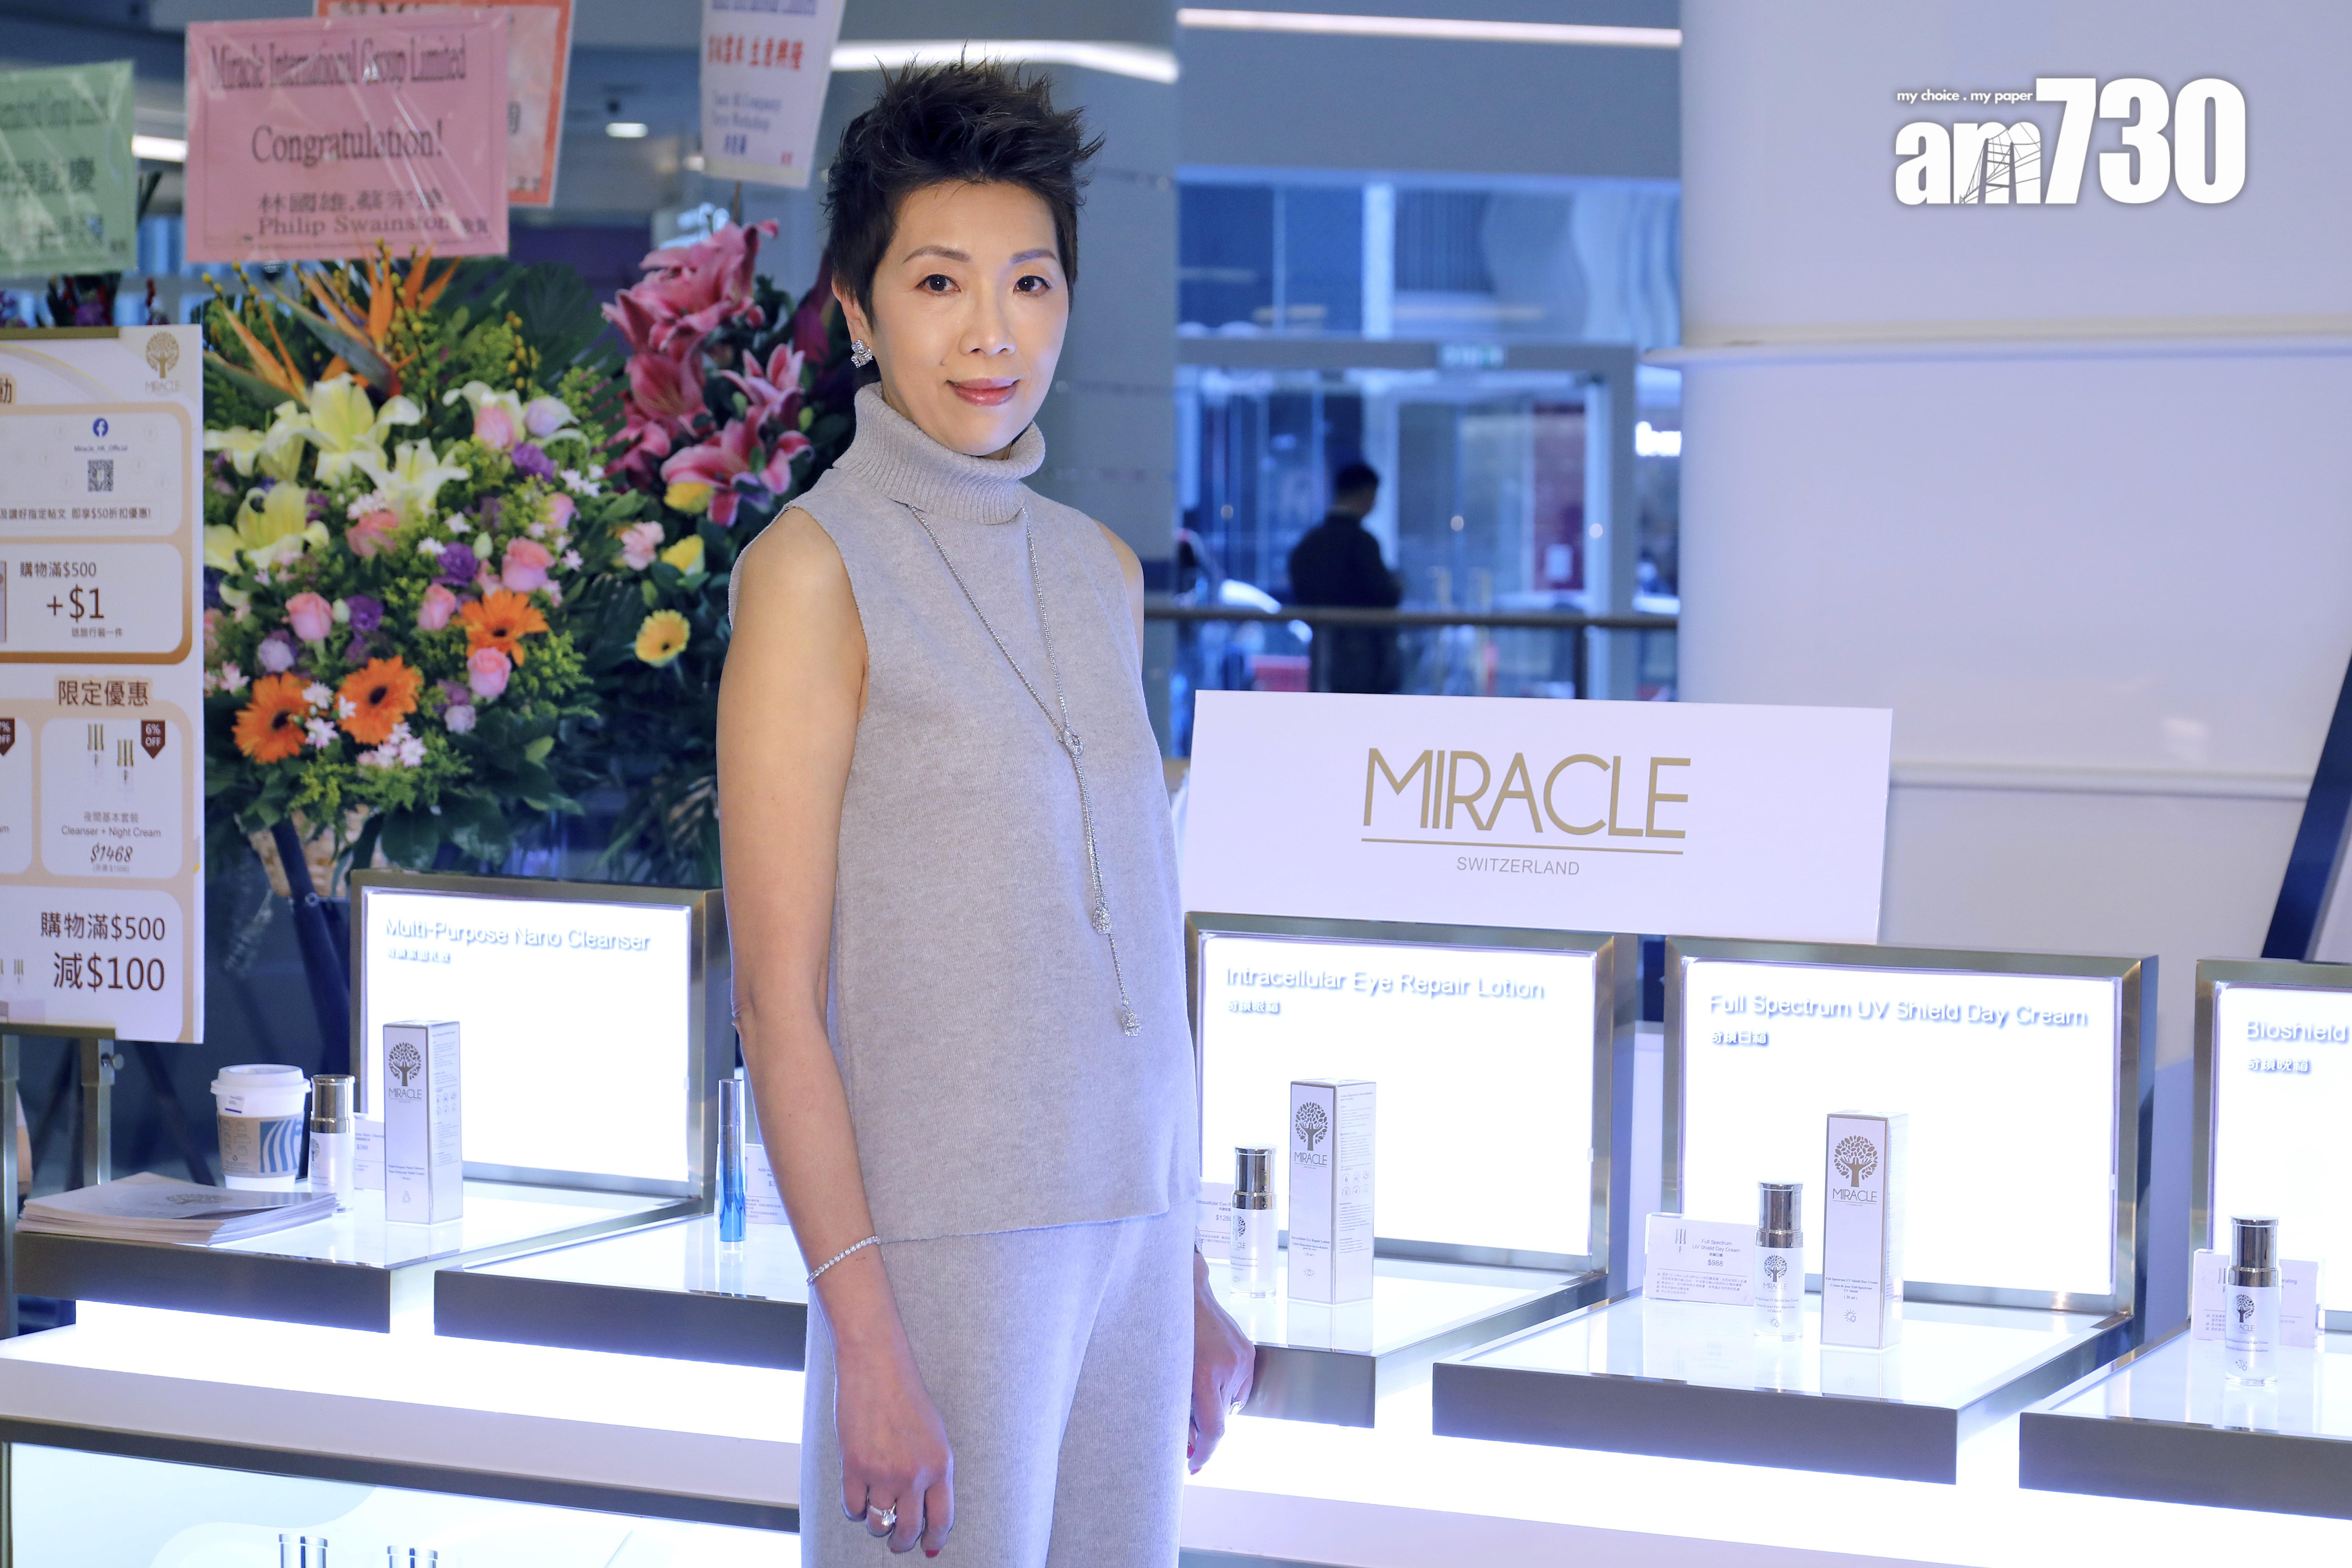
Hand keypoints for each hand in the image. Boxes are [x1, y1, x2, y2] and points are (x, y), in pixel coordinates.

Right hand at [836, 1331, 954, 1554]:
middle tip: (897, 1541)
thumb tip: (929, 1511)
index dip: (934, 1539)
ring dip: (876, 1524)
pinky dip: (855, 1509)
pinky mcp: (855, 1467)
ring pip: (878, 1523)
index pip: (942, 1519)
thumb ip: (933, 1472)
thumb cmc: (905, 1396)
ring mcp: (884, 1472)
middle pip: (908, 1530)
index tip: (928, 1547)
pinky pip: (853, 1509)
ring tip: (876, 1511)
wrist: (876, 1367)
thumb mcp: (933, 1435)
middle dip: (902, 1542)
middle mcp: (915, 1473)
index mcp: (940, 1464)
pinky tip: (859, 1495)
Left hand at [1188, 1249, 1255, 1473]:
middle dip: (1204, 1423)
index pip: (1214, 1429)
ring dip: (1214, 1404)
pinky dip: (1224, 1390)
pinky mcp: (1248, 1353)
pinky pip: (1238, 1387)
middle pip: (1221, 1418)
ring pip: (1230, 1404)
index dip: (1204, 1454)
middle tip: (1185, 1412)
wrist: (1183, 1293)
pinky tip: (1210, 1373)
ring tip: (1197, 1381)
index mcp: (1205, 1373)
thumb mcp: (1166, 1375)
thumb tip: (1188, 1446)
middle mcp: (1229, 1367)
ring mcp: (1242, 1359)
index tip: (1193, 1467)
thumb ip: (1178, 1411)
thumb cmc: (1167, 1333)